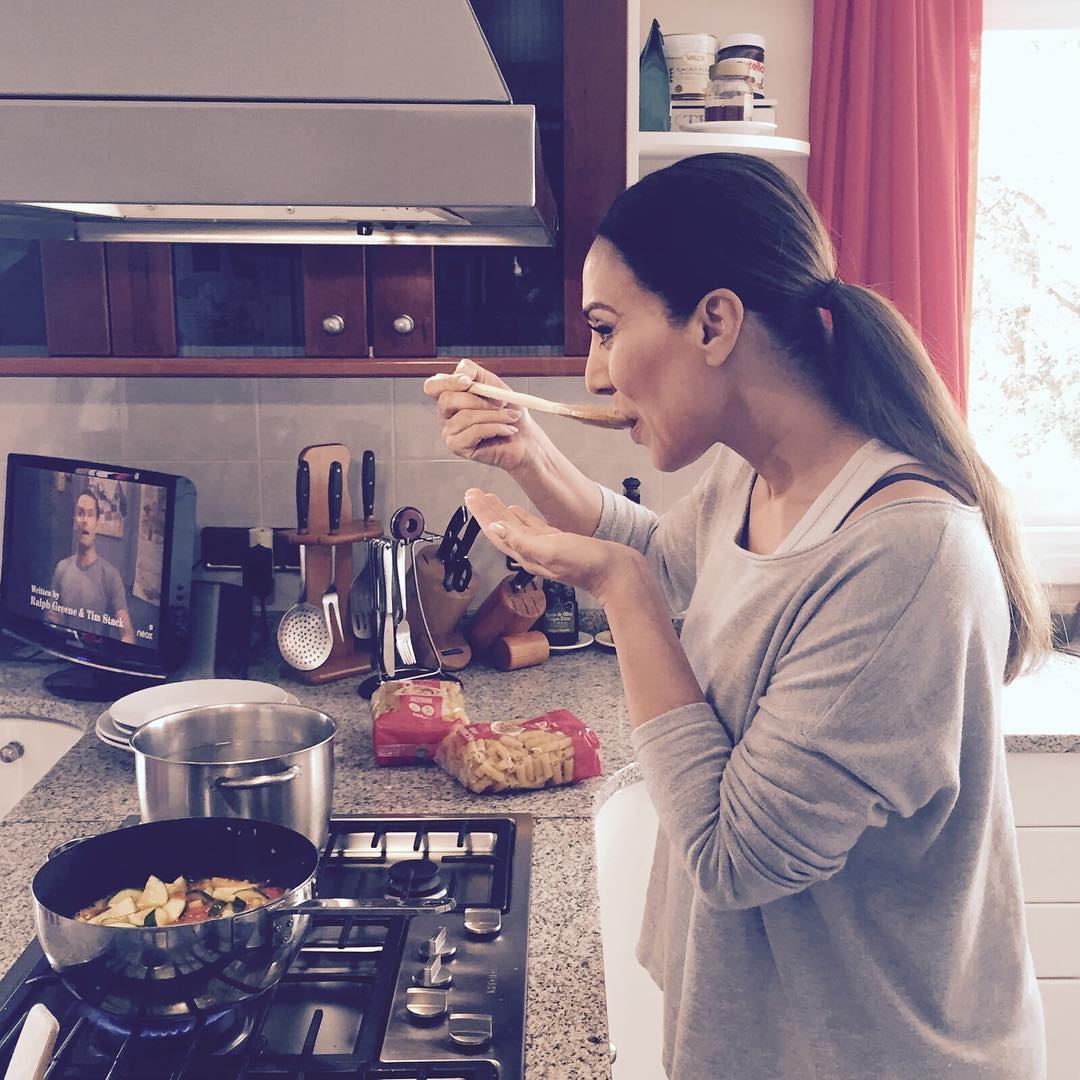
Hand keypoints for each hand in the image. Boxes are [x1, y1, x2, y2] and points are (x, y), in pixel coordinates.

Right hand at [423, 359, 543, 471]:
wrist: (524, 437)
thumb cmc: (508, 410)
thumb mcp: (492, 383)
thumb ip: (474, 372)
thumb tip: (461, 374)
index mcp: (450, 395)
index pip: (433, 386)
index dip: (447, 382)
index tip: (467, 382)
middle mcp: (445, 413)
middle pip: (446, 400)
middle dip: (478, 400)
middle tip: (500, 403)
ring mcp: (449, 431)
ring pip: (465, 416)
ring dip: (494, 415)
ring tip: (511, 417)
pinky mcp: (457, 446)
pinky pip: (474, 432)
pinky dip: (495, 427)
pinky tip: (507, 429)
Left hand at [464, 488, 636, 603]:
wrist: (615, 572)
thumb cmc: (586, 564)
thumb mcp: (550, 550)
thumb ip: (522, 541)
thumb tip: (495, 529)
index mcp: (527, 554)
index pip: (496, 532)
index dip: (481, 515)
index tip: (470, 497)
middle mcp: (532, 552)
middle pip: (501, 528)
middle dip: (485, 511)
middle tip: (473, 493)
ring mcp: (545, 548)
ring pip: (514, 526)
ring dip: (499, 512)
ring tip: (488, 497)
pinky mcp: (558, 543)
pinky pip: (532, 528)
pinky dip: (521, 518)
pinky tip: (515, 510)